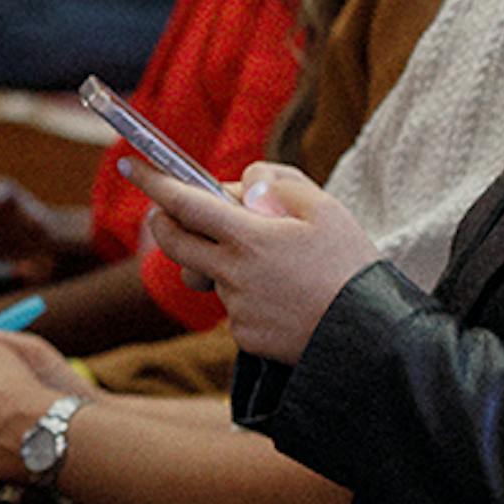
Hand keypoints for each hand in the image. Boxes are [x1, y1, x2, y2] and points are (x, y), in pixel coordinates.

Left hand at [135, 161, 378, 366]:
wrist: (372, 338)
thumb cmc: (352, 266)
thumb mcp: (325, 207)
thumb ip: (276, 184)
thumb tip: (243, 185)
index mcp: (248, 238)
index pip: (185, 204)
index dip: (154, 182)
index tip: (131, 165)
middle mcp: (232, 275)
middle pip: (176, 243)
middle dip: (166, 221)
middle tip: (174, 210)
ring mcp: (236, 310)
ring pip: (211, 274)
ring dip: (222, 261)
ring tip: (273, 262)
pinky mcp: (246, 338)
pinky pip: (234, 306)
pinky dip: (248, 294)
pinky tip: (286, 297)